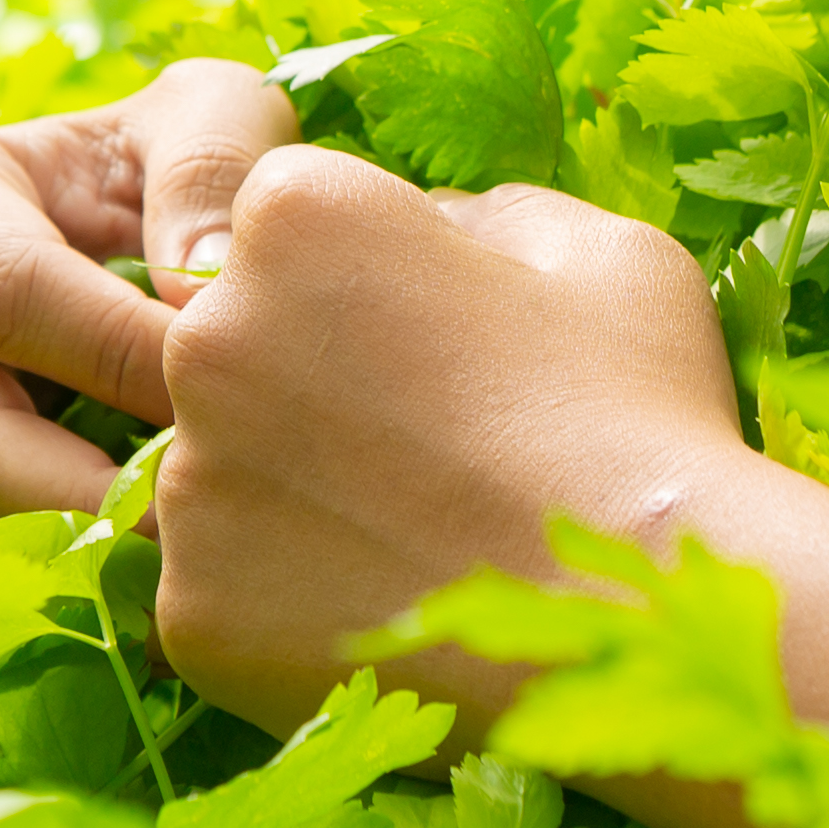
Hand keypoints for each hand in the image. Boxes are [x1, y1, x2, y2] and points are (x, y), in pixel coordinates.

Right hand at [0, 58, 296, 616]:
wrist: (124, 250)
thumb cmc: (168, 175)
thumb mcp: (204, 116)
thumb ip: (213, 164)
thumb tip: (196, 285)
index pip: (8, 294)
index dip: (125, 357)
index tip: (235, 405)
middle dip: (90, 498)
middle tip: (209, 533)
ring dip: (46, 592)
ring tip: (166, 606)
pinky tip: (88, 652)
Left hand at [150, 147, 757, 739]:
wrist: (640, 618)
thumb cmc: (636, 411)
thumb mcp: (595, 246)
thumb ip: (478, 209)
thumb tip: (427, 226)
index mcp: (295, 217)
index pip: (283, 222)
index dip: (366, 274)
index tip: (439, 334)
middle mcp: (205, 337)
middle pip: (234, 341)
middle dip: (310, 376)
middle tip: (429, 441)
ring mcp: (188, 483)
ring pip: (223, 466)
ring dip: (296, 486)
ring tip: (418, 529)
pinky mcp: (190, 609)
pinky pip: (222, 584)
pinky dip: (287, 599)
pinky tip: (389, 601)